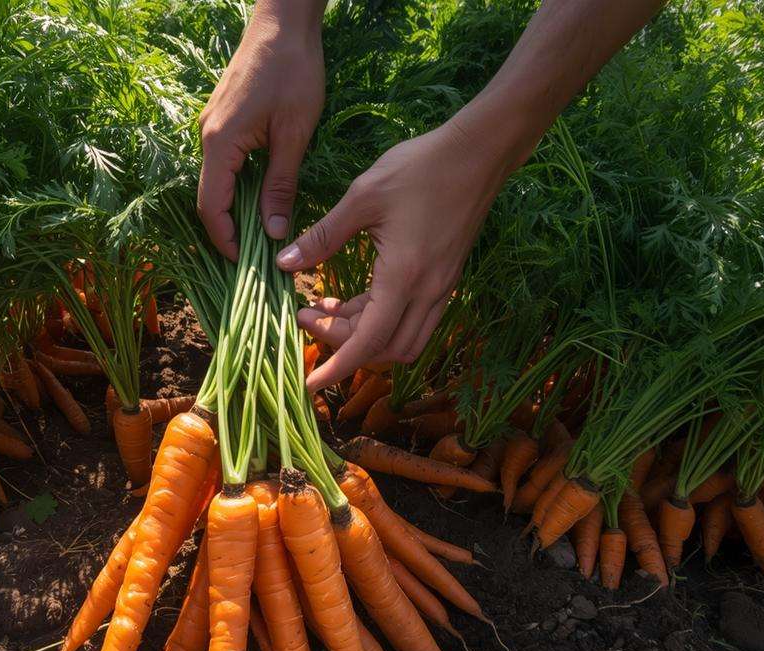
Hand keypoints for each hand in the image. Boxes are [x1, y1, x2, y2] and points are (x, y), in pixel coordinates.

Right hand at [197, 2, 324, 259]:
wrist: (283, 22)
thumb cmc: (293, 71)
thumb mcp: (294, 133)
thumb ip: (280, 185)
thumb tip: (273, 232)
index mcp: (219, 143)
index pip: (211, 207)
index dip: (225, 240)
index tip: (245, 264)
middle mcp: (206, 136)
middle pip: (209, 198)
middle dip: (229, 231)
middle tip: (257, 258)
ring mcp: (211, 126)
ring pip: (216, 181)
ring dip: (235, 210)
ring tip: (261, 234)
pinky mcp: (222, 119)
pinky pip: (224, 164)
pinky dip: (238, 187)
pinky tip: (259, 199)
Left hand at [280, 120, 517, 389]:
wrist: (478, 152)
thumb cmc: (420, 168)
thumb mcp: (361, 197)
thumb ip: (322, 236)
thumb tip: (285, 263)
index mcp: (405, 277)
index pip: (367, 342)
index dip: (336, 367)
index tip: (309, 385)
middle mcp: (428, 292)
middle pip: (385, 349)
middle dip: (343, 346)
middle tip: (306, 318)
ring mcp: (441, 288)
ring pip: (401, 339)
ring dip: (363, 335)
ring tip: (324, 309)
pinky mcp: (445, 278)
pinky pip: (412, 318)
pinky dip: (380, 319)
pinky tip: (352, 296)